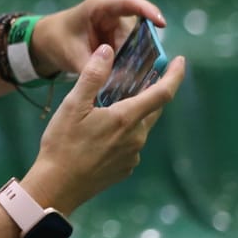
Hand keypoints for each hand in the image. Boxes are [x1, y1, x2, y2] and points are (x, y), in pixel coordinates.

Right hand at [27, 43, 188, 215]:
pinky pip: (131, 144)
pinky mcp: (125, 168)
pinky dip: (123, 133)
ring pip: (140, 127)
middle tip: (140, 79)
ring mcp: (132, 155)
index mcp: (126, 118)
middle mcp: (136, 137)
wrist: (57, 186)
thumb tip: (107, 50)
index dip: (175, 75)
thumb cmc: (63, 144)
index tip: (180, 61)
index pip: (162, 93)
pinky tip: (101, 135)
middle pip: (153, 109)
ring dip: (132, 114)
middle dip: (151, 93)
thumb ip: (92, 76)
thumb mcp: (72, 105)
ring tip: (111, 108)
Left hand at [31, 0, 165, 78]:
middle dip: (141, 50)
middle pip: (136, 29)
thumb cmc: (56, 41)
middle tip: (143, 71)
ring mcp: (116, 25)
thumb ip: (94, 68)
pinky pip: (130, 50)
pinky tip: (128, 78)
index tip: (162, 24)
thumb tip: (117, 81)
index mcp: (99, 6)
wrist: (45, 42)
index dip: (147, 10)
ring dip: (134, 60)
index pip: (128, 3)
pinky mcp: (117, 37)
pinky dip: (129, 63)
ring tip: (132, 78)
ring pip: (135, 43)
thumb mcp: (72, 56)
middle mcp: (112, 12)